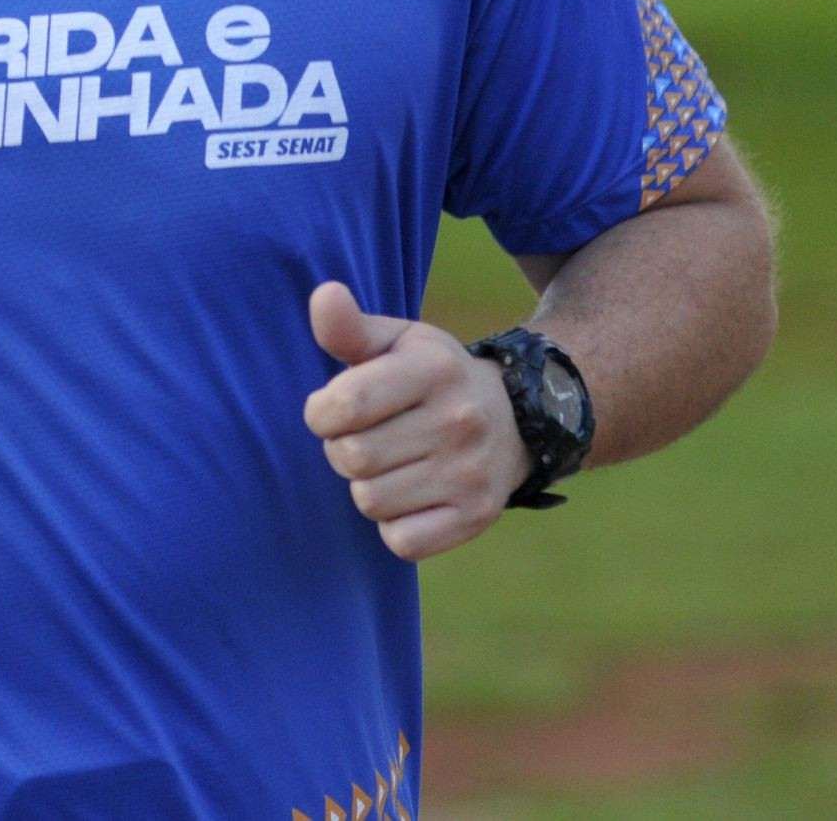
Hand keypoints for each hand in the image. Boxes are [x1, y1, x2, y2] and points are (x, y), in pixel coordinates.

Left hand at [301, 280, 523, 561]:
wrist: (514, 420)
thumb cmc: (430, 378)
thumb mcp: (397, 342)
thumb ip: (349, 327)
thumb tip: (323, 294)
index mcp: (433, 368)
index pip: (344, 405)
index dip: (321, 413)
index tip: (333, 409)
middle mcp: (459, 419)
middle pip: (351, 458)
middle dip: (343, 449)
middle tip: (366, 437)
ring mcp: (472, 472)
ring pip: (370, 501)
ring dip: (367, 487)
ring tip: (391, 464)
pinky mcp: (477, 516)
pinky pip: (401, 541)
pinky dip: (394, 525)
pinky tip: (410, 496)